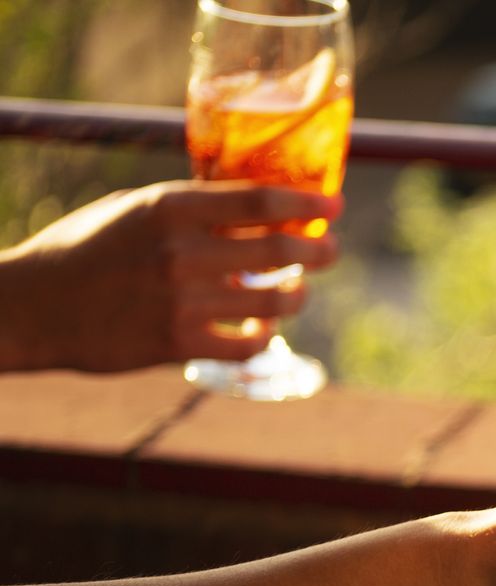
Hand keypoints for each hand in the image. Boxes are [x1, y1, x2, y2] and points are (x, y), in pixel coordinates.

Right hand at [0, 180, 339, 372]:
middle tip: (330, 250)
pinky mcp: (178, 343)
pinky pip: (249, 344)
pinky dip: (263, 336)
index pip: (260, 201)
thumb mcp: (132, 210)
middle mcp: (180, 252)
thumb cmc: (83, 250)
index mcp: (169, 208)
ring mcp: (181, 301)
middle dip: (317, 251)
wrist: (31, 306)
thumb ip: (189, 208)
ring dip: (296, 296)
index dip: (307, 205)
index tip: (333, 207)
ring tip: (296, 291)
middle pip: (279, 250)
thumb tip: (253, 206)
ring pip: (274, 302)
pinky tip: (262, 328)